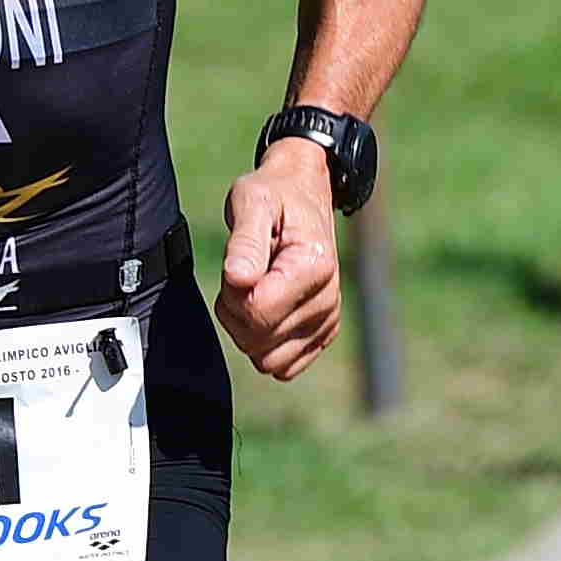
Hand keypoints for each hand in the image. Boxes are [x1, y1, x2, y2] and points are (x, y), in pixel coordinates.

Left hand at [217, 141, 340, 380]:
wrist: (304, 194)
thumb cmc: (274, 195)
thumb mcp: (251, 201)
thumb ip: (244, 241)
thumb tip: (238, 279)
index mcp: (313, 267)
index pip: (257, 313)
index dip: (233, 294)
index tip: (238, 265)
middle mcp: (328, 299)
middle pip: (259, 341)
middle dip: (237, 312)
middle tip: (244, 273)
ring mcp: (328, 320)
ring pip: (268, 361)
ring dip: (249, 330)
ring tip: (255, 288)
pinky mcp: (324, 334)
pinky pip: (284, 367)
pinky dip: (266, 344)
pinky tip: (267, 308)